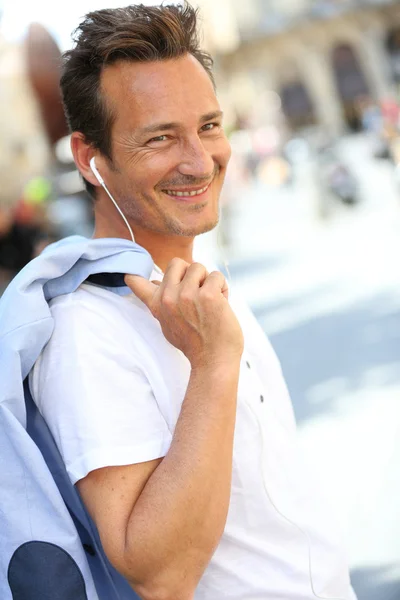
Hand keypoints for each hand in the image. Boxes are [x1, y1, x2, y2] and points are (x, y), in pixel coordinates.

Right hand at [125, 258, 243, 367]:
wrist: (213, 360)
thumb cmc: (194, 342)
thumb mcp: (168, 323)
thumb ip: (161, 303)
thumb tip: (153, 281)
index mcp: (157, 305)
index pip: (137, 283)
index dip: (134, 275)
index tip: (127, 273)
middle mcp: (168, 298)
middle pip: (177, 263)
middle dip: (190, 273)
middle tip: (197, 292)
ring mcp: (187, 295)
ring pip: (199, 267)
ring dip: (209, 281)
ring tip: (211, 301)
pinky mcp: (208, 295)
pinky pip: (217, 276)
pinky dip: (223, 287)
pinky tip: (222, 303)